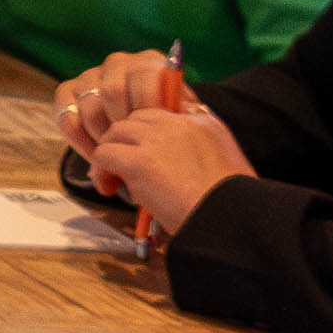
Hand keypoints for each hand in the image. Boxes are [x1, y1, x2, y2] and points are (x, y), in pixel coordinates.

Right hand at [55, 48, 192, 152]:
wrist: (140, 126)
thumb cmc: (163, 122)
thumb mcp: (180, 116)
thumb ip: (183, 113)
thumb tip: (184, 112)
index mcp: (148, 61)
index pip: (142, 75)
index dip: (145, 108)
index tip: (151, 133)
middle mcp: (117, 63)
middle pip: (112, 91)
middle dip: (122, 126)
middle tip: (132, 147)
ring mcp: (90, 75)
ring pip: (90, 107)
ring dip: (102, 136)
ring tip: (116, 153)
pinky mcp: (67, 91)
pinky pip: (67, 117)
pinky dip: (80, 140)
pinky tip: (95, 154)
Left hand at [81, 92, 249, 241]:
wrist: (231, 218)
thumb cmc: (228, 203)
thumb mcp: (224, 162)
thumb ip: (198, 151)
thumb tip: (172, 162)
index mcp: (205, 122)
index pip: (162, 113)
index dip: (147, 135)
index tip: (146, 156)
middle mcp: (181, 123)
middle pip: (135, 119)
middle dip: (125, 142)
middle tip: (123, 168)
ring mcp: (159, 139)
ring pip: (115, 132)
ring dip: (109, 155)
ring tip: (114, 180)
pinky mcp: (140, 161)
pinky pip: (103, 154)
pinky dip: (100, 172)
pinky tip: (110, 188)